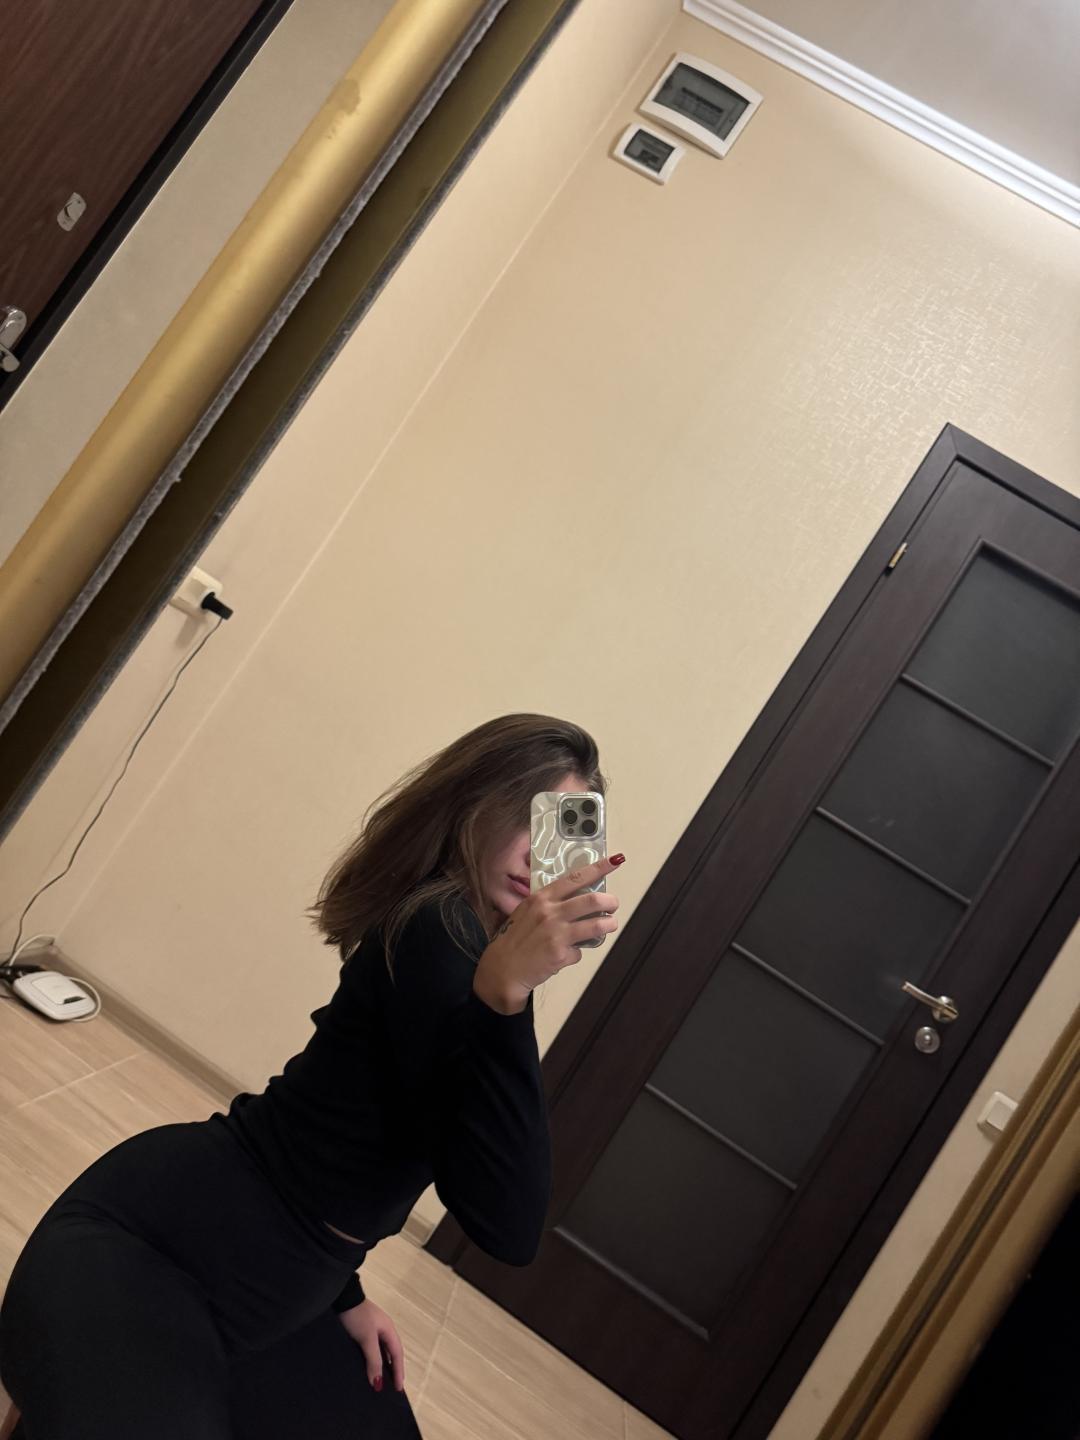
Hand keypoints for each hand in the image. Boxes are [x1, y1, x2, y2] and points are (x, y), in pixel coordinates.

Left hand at [337, 1298, 404, 1392]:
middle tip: (391, 1388)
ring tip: (378, 1382)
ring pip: (380, 1352)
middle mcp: (382, 1330)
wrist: (340, 1298)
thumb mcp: (367, 1339)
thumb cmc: (357, 1317)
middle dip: (392, 1370)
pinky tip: (364, 1368)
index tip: (399, 1389)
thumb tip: (378, 1383)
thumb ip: (374, 1360)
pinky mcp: (360, 1331)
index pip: (397, 1354)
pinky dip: (370, 1360)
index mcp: (388, 1330)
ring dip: (380, 1366)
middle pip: (390, 1353)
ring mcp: (371, 1330)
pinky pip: (369, 1350)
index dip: (399, 1371)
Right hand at [473, 855, 623, 1014]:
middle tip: (613, 905)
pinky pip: (580, 951)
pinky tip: (567, 954)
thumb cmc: (515, 938)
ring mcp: (556, 934)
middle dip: (610, 901)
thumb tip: (577, 899)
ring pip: (596, 925)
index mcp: (542, 898)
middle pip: (592, 900)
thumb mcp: (528, 911)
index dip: (598, 868)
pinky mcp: (560, 954)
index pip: (575, 878)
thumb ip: (550, 903)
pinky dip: (577, 952)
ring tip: (610, 925)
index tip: (615, 861)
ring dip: (609, 924)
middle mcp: (550, 912)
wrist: (502, 968)